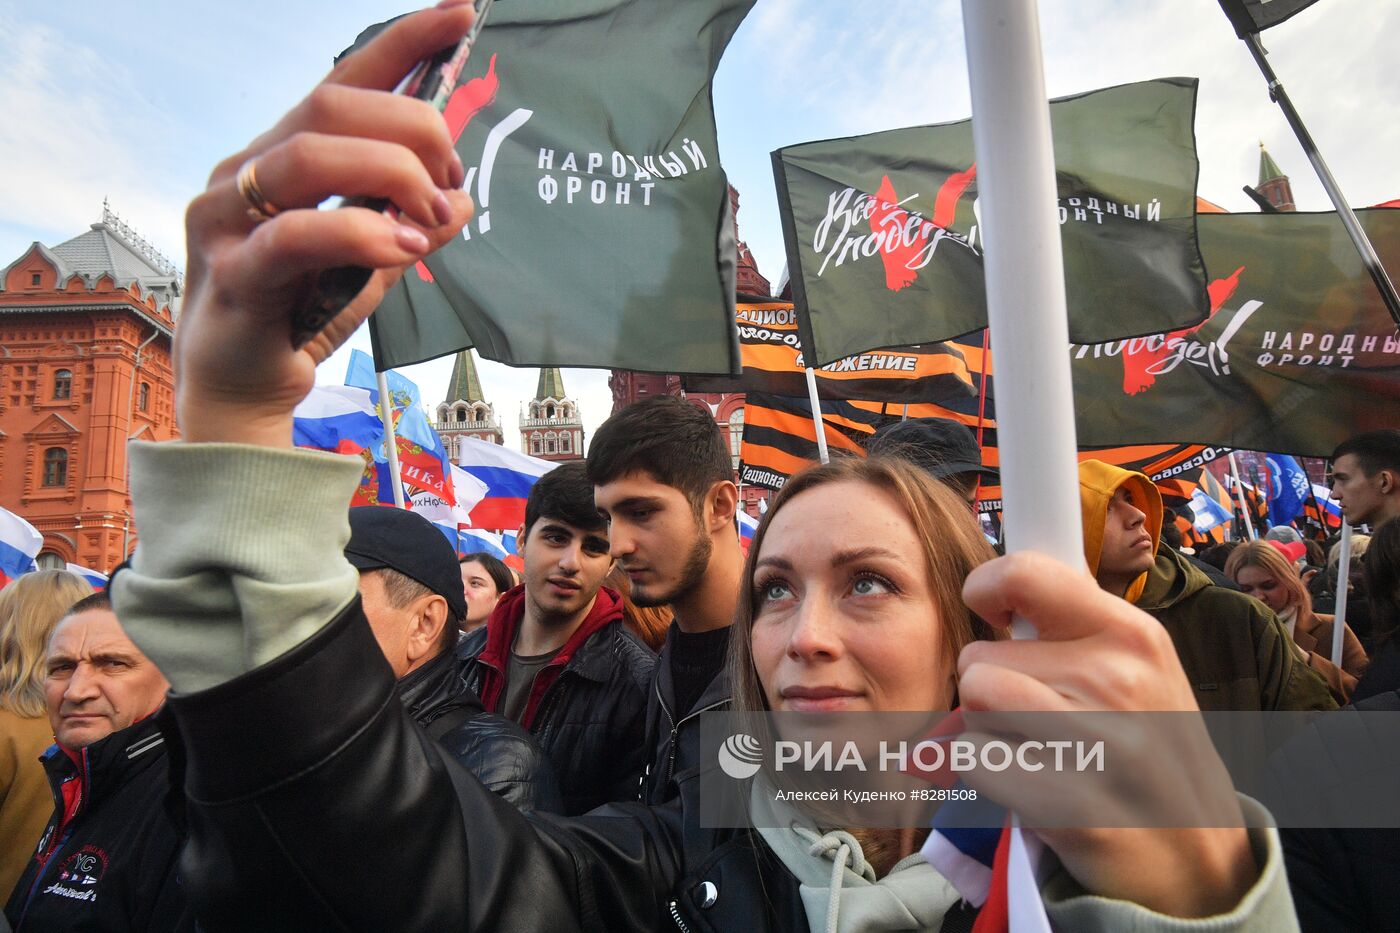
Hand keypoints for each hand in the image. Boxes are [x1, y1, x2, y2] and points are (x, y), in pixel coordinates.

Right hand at [176, 2, 477, 446]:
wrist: (242, 392)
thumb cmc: (301, 315)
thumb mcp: (372, 261)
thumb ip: (412, 223)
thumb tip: (463, 197)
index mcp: (282, 156)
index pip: (345, 81)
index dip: (403, 42)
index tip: (460, 12)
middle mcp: (247, 171)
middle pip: (333, 105)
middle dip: (412, 131)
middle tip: (451, 183)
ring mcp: (228, 218)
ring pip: (312, 154)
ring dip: (394, 179)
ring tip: (431, 223)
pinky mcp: (232, 274)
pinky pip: (296, 234)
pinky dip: (362, 234)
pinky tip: (402, 251)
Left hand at [956, 552, 1257, 918]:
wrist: (1197, 855)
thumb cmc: (1150, 747)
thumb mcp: (1139, 667)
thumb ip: (1074, 620)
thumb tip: (1000, 580)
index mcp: (1132, 634)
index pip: (1023, 573)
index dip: (986, 590)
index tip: (997, 616)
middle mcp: (1118, 680)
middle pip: (980, 657)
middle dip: (991, 686)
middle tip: (1036, 716)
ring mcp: (1100, 744)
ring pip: (973, 702)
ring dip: (984, 727)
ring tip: (1030, 745)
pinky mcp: (1071, 805)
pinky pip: (976, 759)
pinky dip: (986, 772)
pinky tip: (1028, 783)